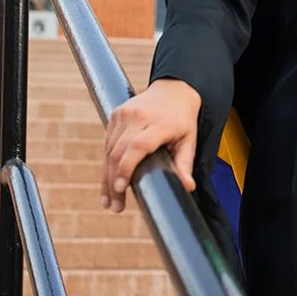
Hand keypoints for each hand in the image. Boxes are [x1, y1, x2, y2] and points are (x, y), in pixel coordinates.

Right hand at [101, 79, 200, 211]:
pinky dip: (107, 162)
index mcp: (160, 123)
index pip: (137, 146)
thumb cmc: (183, 118)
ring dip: (107, 176)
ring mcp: (124, 113)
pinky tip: (108, 181)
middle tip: (115, 206)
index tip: (121, 188)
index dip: (126, 168)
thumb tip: (187, 187)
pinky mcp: (116, 114)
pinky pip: (108, 142)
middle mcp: (139, 116)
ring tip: (109, 200)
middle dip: (113, 181)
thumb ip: (185, 164)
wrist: (174, 89)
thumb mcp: (190, 140)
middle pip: (119, 151)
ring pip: (109, 149)